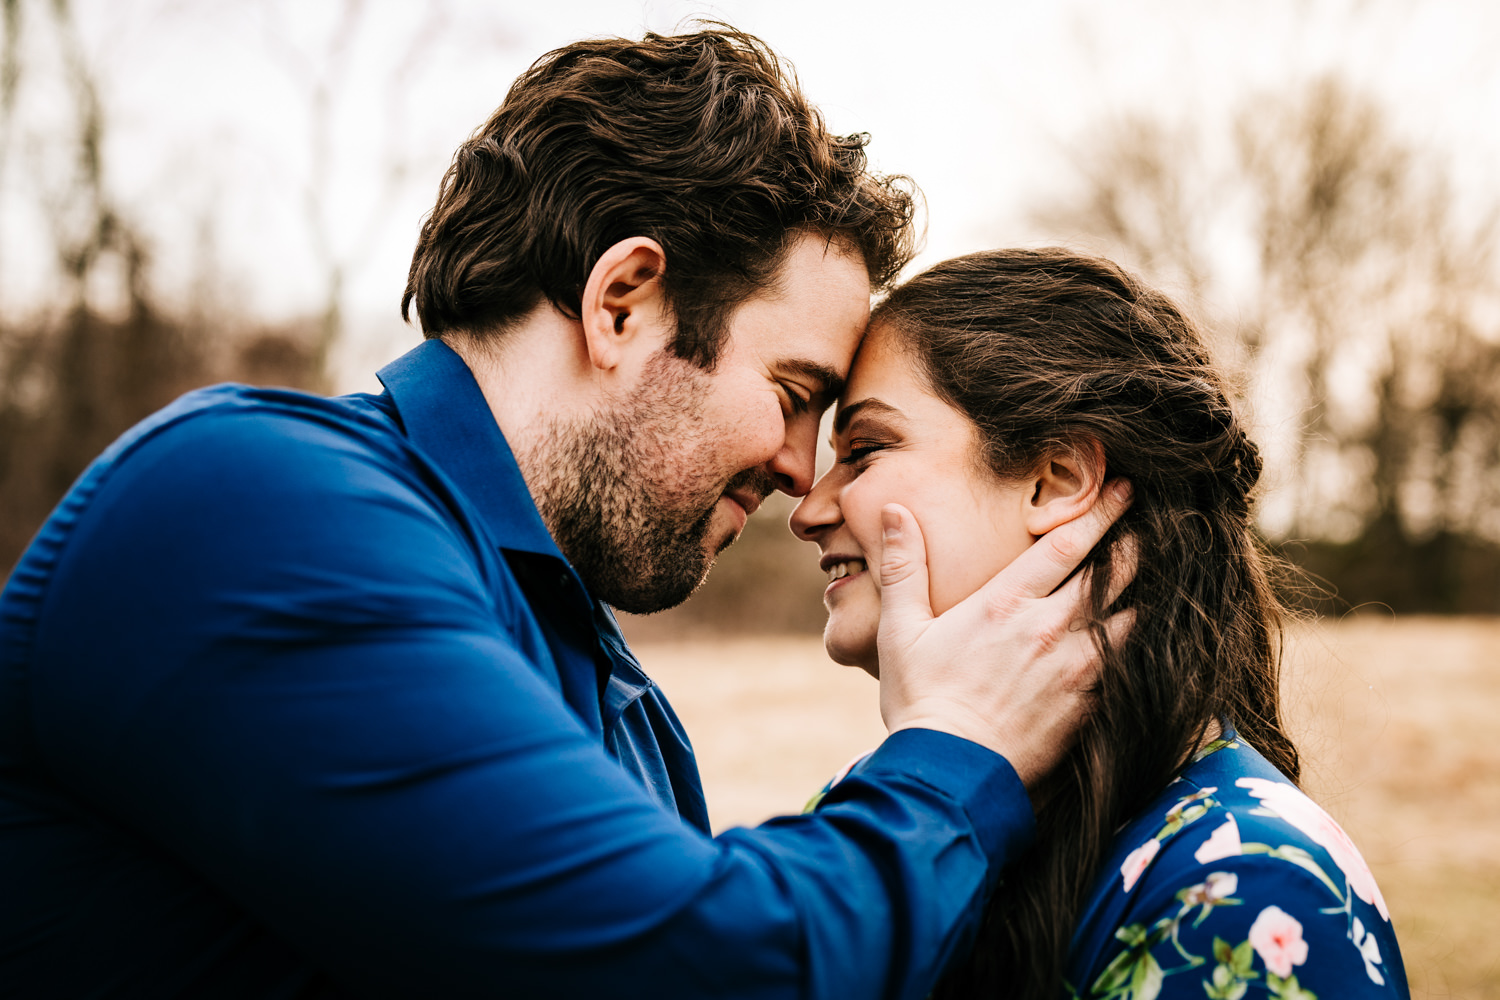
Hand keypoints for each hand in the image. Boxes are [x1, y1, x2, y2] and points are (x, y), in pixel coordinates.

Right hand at [875, 479, 1134, 787]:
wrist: (951, 774)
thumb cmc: (922, 701)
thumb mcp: (901, 629)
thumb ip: (905, 566)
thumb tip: (896, 511)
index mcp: (1006, 603)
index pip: (1066, 544)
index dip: (1100, 512)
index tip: (1124, 489)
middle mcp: (1049, 629)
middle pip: (1110, 574)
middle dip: (1133, 544)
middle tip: (1151, 523)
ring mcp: (1075, 668)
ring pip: (1128, 618)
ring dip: (1143, 594)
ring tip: (1159, 577)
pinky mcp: (1088, 705)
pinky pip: (1127, 665)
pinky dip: (1138, 645)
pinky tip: (1144, 639)